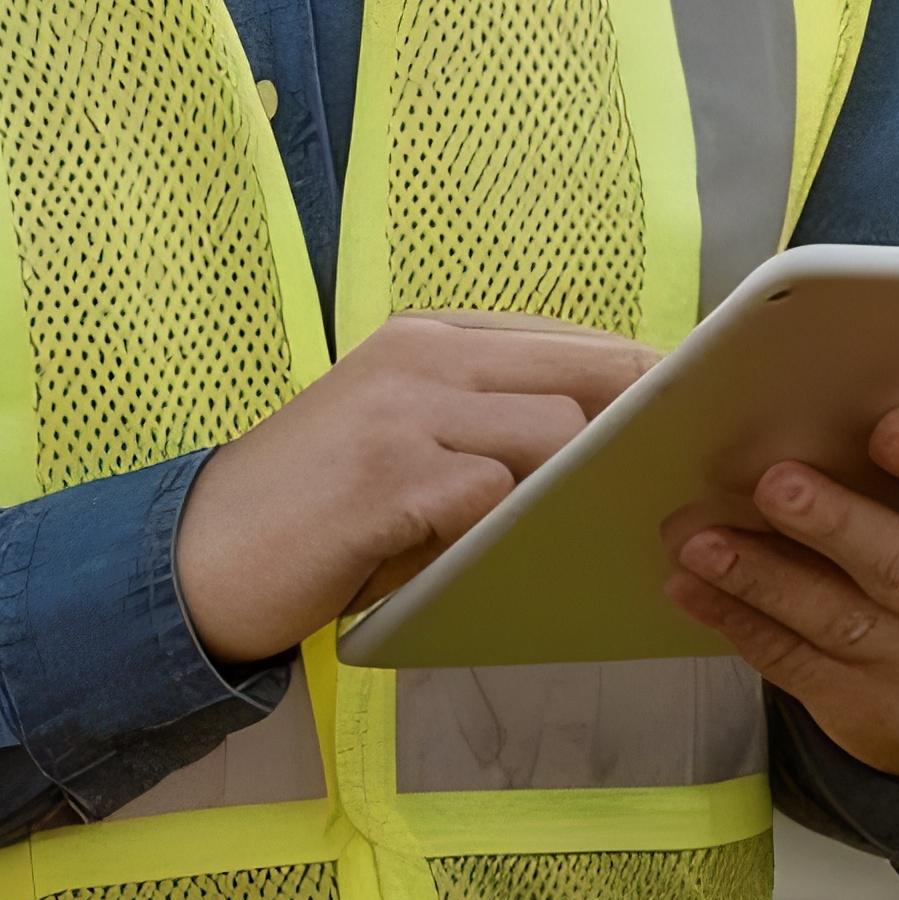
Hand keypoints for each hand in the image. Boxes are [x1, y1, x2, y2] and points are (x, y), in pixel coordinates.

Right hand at [175, 318, 653, 662]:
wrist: (199, 559)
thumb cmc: (316, 512)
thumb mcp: (404, 440)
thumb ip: (489, 425)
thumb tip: (611, 447)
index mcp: (431, 337)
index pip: (573, 339)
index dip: (645, 380)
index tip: (699, 423)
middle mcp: (423, 356)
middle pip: (586, 369)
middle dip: (650, 424)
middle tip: (695, 477)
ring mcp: (406, 411)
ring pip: (557, 431)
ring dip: (592, 488)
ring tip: (620, 531)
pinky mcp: (391, 477)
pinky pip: (498, 496)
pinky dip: (528, 532)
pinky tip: (540, 562)